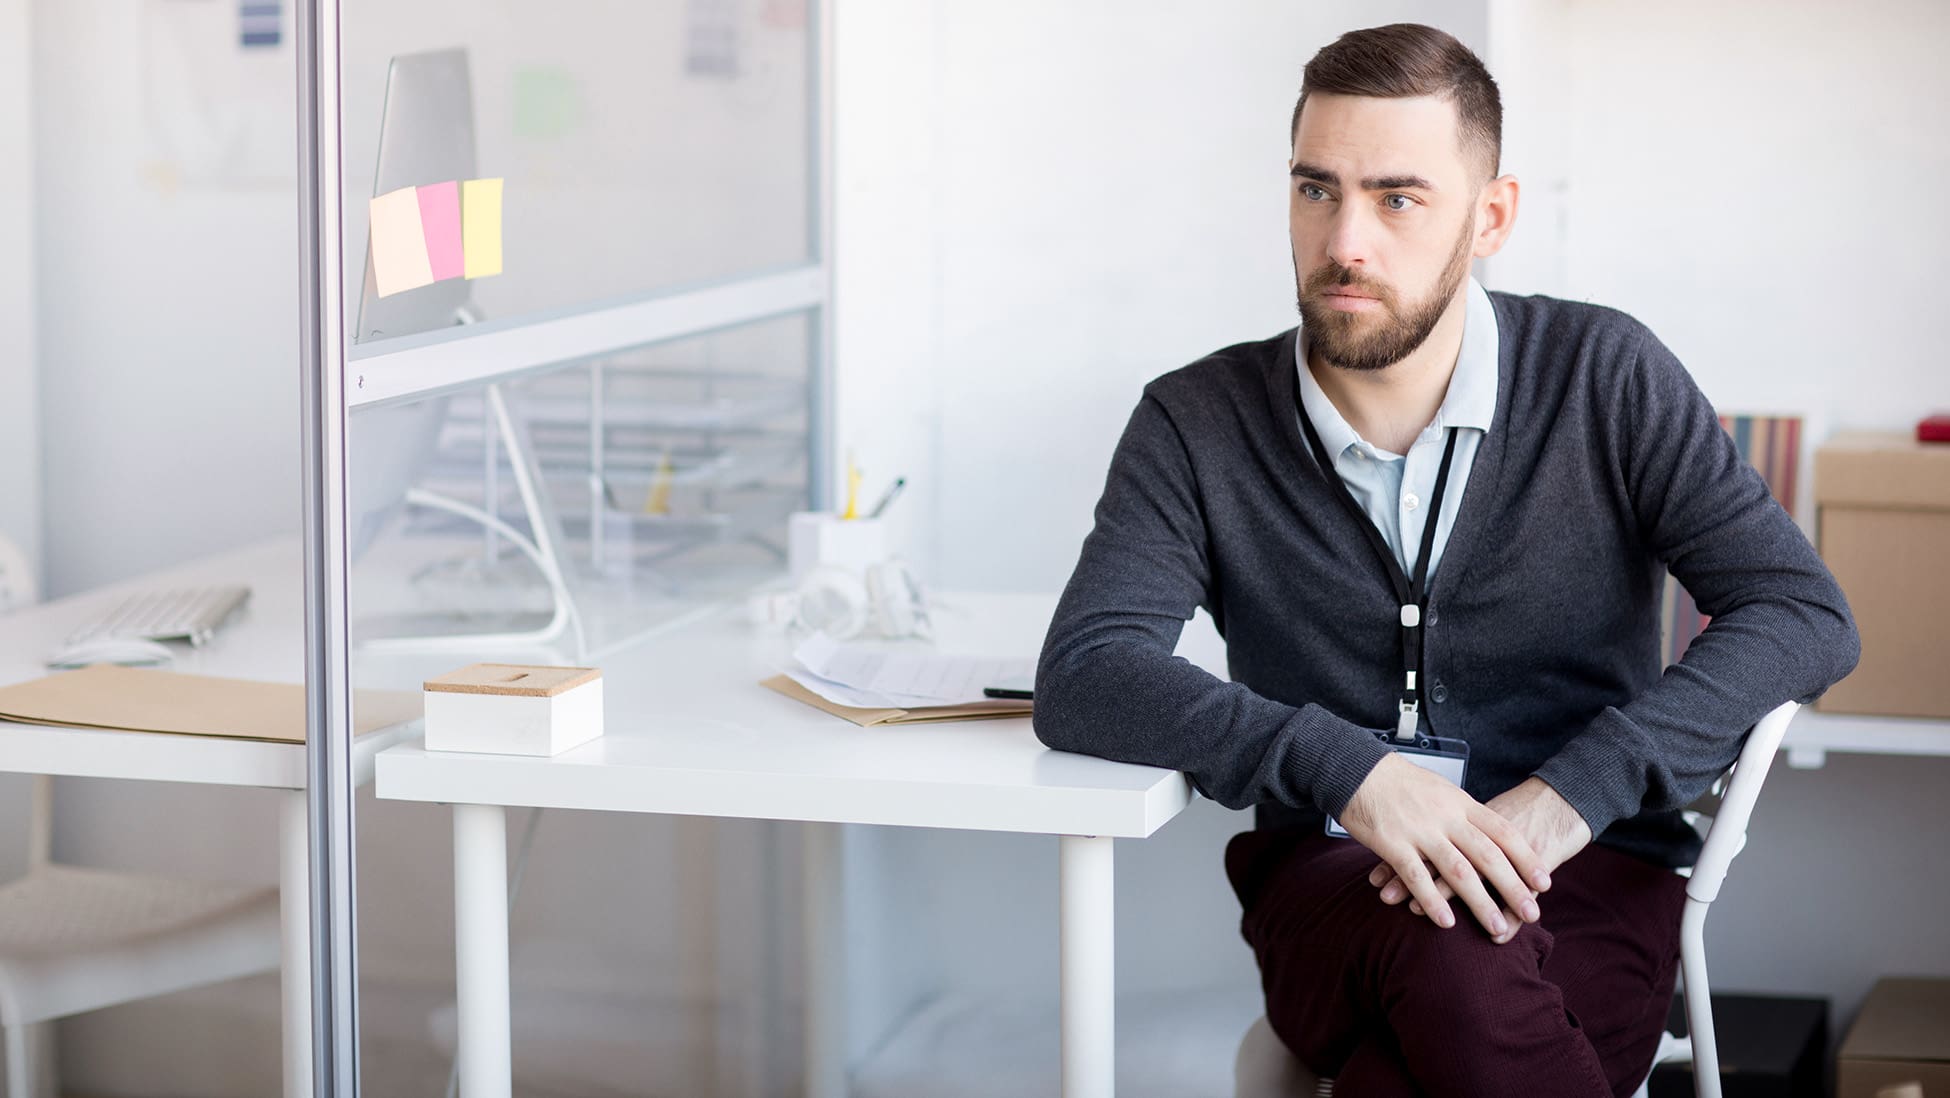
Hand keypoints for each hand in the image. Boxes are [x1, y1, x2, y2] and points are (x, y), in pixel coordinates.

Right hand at [1337, 753, 1551, 941]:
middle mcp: (1446, 817)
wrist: (1356, 768)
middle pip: (1488, 855)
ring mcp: (1420, 830)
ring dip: (1480, 902)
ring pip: (1457, 871)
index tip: (1544, 883)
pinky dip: (1433, 901)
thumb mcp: (1441, 790)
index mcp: (1460, 803)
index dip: (1526, 859)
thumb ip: (1463, 813)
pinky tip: (1446, 922)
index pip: (1503, 832)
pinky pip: (1416, 876)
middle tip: (1533, 913)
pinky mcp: (1392, 843)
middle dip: (1513, 887)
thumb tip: (1487, 833)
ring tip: (1496, 926)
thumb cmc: (1399, 782)